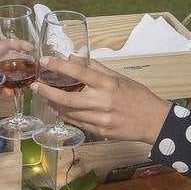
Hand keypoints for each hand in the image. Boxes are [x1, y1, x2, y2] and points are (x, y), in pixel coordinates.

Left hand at [28, 55, 170, 144]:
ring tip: (46, 97)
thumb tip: (74, 57)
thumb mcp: (119, 77)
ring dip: (55, 105)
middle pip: (67, 98)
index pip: (79, 72)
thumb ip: (96, 68)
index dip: (59, 65)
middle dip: (47, 92)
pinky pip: (77, 123)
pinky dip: (66, 116)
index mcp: (108, 84)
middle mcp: (102, 102)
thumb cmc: (137, 96)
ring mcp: (100, 119)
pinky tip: (60, 110)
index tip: (45, 60)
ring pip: (69, 113)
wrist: (154, 121)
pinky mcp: (100, 132)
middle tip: (36, 85)